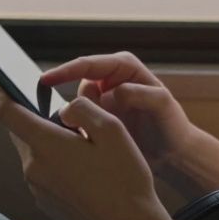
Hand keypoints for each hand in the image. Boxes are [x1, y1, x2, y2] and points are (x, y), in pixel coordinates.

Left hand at [0, 78, 170, 219]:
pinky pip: (43, 172)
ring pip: (33, 152)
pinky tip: (82, 165)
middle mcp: (33, 168)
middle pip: (20, 132)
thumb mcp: (112, 130)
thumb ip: (82, 109)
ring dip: (46, 139)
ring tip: (77, 138)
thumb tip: (64, 109)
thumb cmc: (125, 180)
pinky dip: (54, 160)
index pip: (6, 112)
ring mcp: (38, 189)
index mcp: (45, 145)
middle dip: (30, 114)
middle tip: (50, 104)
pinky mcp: (47, 204)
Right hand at [40, 52, 198, 174]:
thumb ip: (141, 94)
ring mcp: (102, 101)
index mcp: (124, 67)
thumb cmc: (171, 125)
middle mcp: (110, 80)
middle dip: (78, 104)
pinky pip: (80, 121)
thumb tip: (115, 92)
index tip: (45, 80)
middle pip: (78, 85)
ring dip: (82, 119)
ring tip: (101, 135)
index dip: (65, 71)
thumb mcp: (162, 106)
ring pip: (78, 106)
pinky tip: (91, 141)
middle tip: (86, 123)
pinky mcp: (98, 120)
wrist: (172, 155)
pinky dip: (81, 130)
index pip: (88, 64)